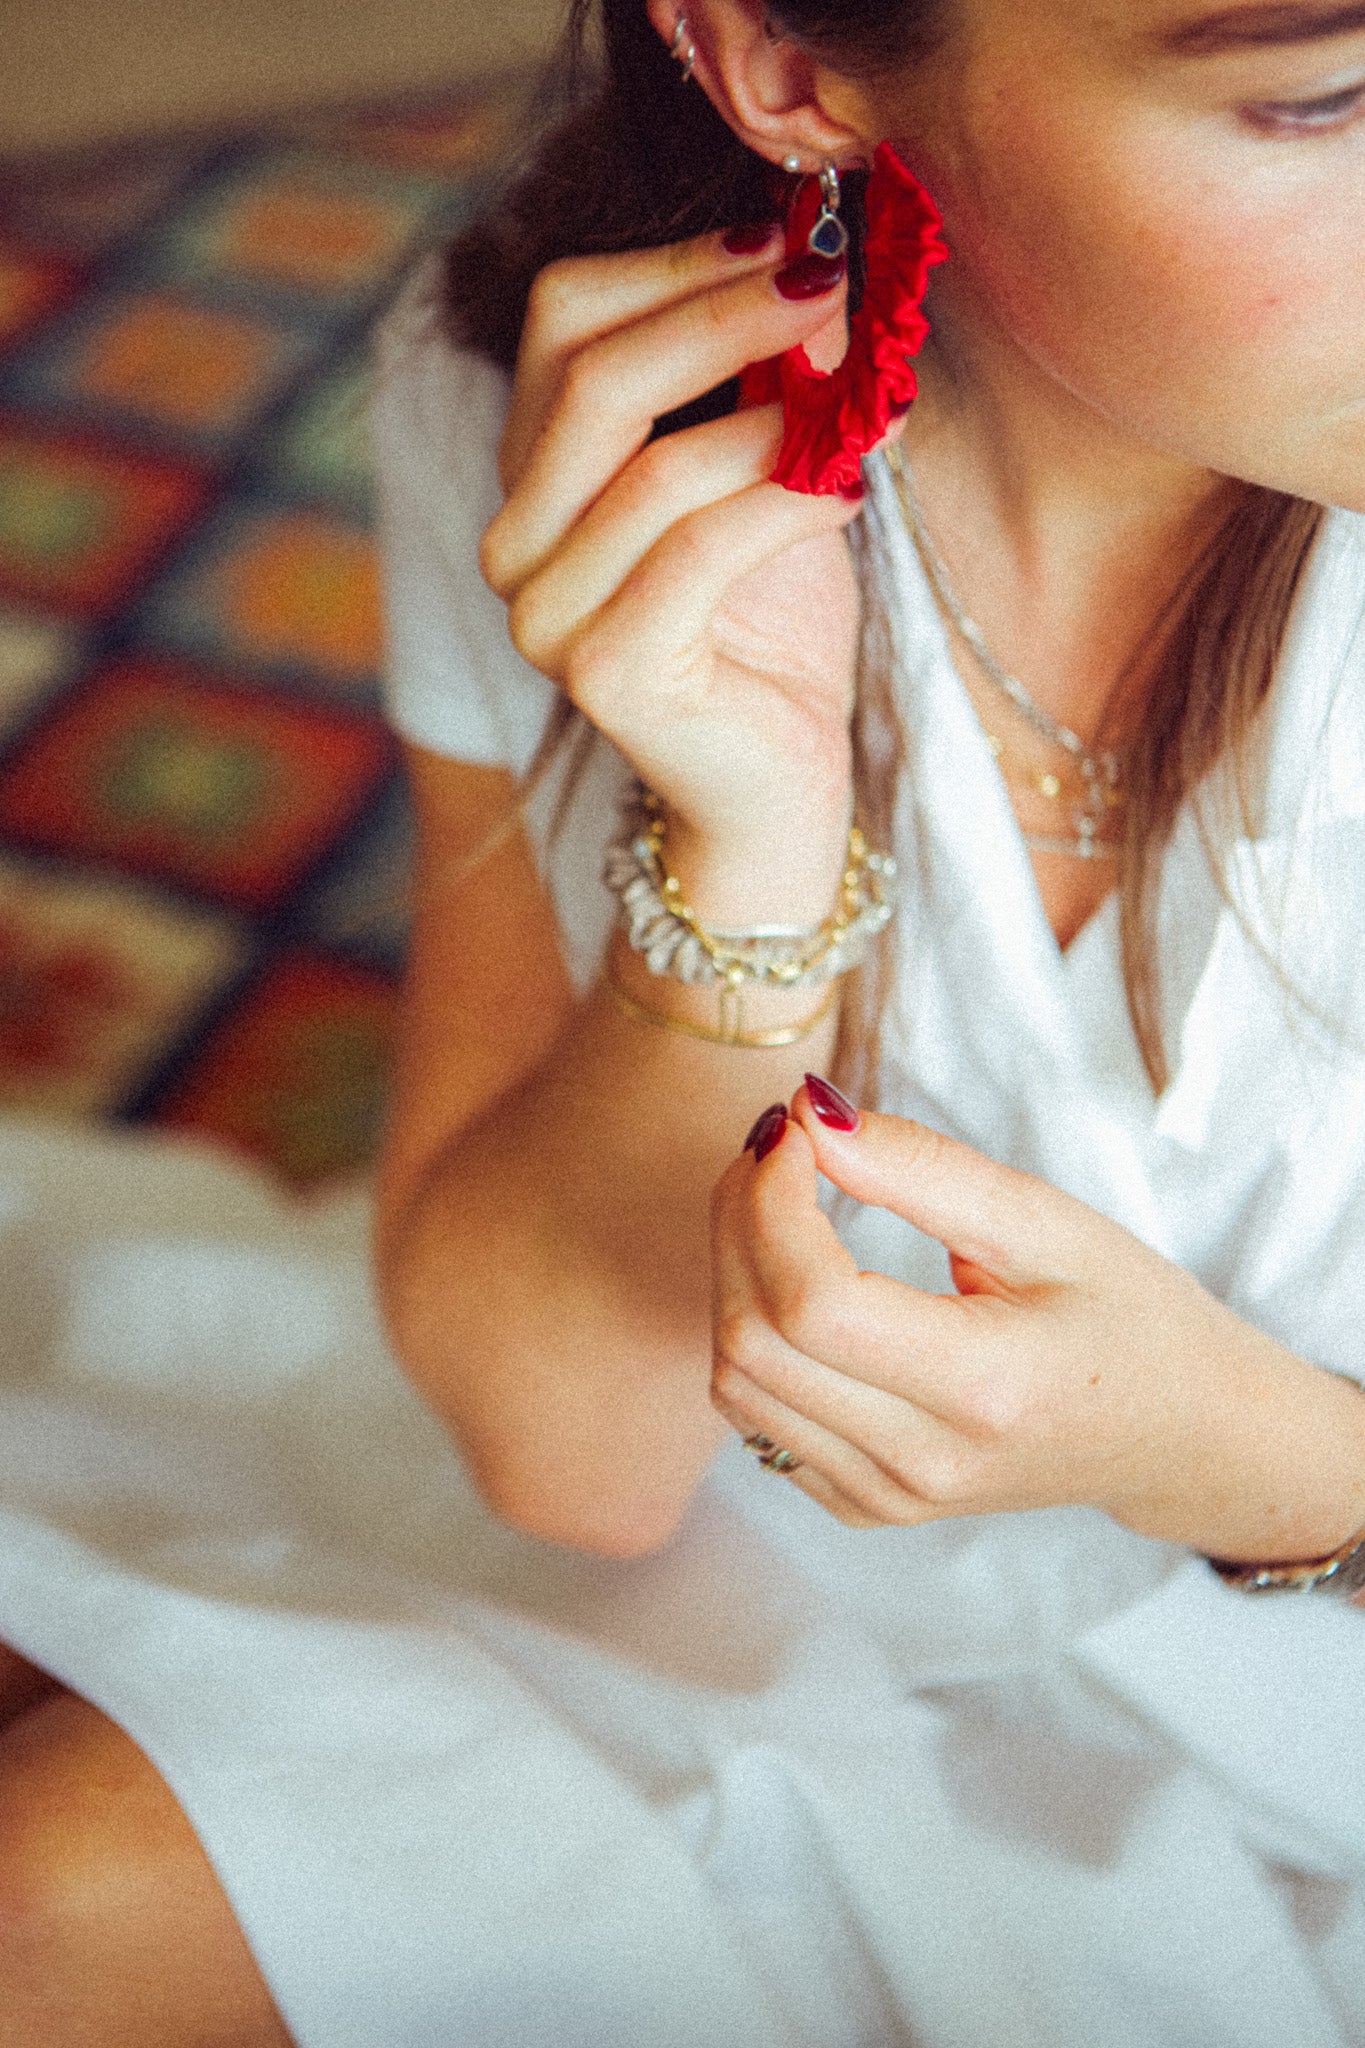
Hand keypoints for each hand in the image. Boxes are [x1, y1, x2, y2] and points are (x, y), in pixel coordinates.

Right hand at [478, 229, 867, 918]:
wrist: (775, 786)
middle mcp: (515, 541)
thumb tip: (813, 261)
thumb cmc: (773, 631)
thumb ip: (760, 383)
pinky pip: (700, 549)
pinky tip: (848, 484)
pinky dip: (785, 502)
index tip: (789, 242)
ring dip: (776, 417)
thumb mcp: (762, 475)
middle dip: (725, 315)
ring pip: (654, 466)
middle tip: (835, 290)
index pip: (564, 319)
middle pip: (595, 376)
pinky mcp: (604, 672)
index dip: (677, 264)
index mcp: (535, 474)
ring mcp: (545, 614)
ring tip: (864, 396)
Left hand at [710, 1084, 1364, 1562]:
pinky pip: (757, 1419)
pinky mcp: (866, 1506)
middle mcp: (925, 1463)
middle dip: (737, 1223)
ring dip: (731, 1273)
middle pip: (754, 1341)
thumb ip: (919, 1167)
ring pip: (737, 1384)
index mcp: (984, 1389)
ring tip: (776, 1198)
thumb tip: (810, 1116)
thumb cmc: (1128, 1315)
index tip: (794, 1130)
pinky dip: (750, 1332)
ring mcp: (889, 1498)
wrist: (1179, 1434)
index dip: (772, 1202)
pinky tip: (790, 1273)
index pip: (814, 1303)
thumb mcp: (1044, 1219)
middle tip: (777, 1147)